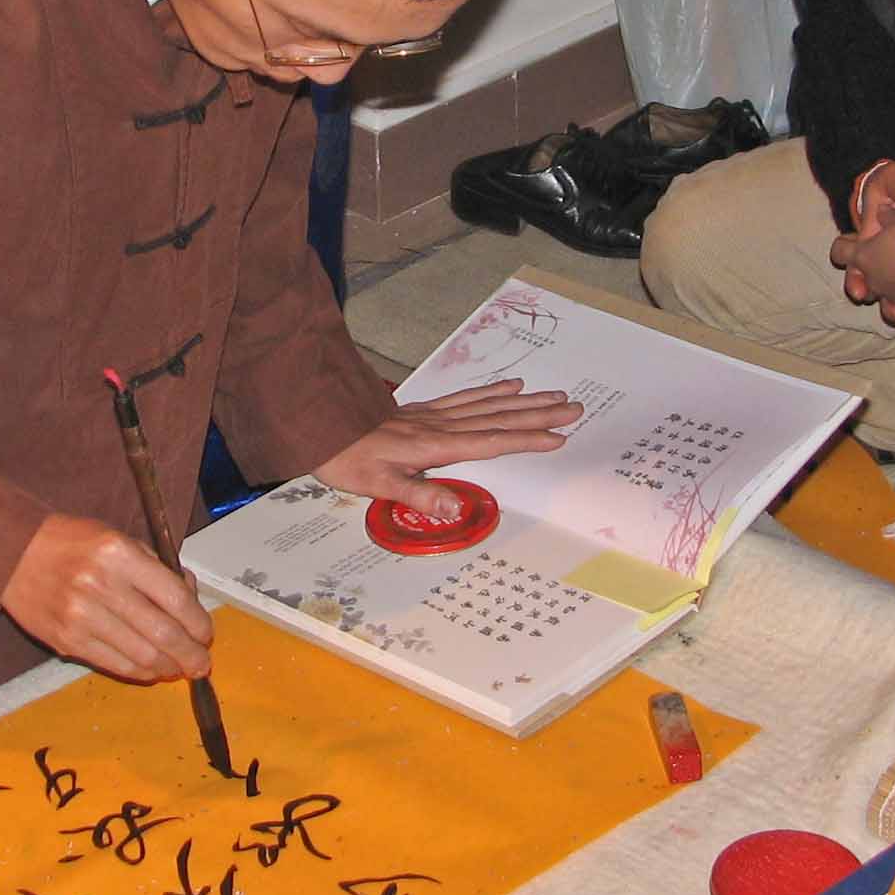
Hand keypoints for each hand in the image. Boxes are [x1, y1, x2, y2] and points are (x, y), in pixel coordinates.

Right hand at [1, 513, 213, 682]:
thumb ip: (154, 567)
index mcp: (118, 554)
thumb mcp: (117, 538)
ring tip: (180, 668)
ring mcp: (81, 617)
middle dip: (190, 654)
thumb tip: (190, 598)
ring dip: (168, 667)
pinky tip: (152, 670)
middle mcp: (101, 586)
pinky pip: (114, 664)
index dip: (198, 622)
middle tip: (201, 663)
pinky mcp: (66, 641)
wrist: (9, 553)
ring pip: (141, 656)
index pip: (174, 598)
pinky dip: (139, 671)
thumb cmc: (69, 542)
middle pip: (162, 633)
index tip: (206, 633)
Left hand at [312, 378, 581, 517]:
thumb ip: (418, 495)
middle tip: (574, 407)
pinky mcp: (423, 412)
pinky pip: (467, 397)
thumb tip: (455, 508)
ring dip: (524, 401)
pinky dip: (492, 392)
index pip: (491, 443)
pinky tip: (509, 387)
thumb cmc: (345, 457)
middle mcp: (440, 427)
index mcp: (435, 447)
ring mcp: (433, 416)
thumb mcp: (377, 485)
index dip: (526, 439)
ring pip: (488, 405)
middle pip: (499, 418)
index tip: (558, 437)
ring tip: (554, 394)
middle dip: (538, 414)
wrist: (319, 423)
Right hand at [833, 160, 894, 327]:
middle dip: (859, 287)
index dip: (846, 254)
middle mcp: (873, 259)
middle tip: (864, 293)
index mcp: (864, 237)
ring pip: (883, 296)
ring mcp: (894, 270)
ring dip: (888, 306)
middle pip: (858, 280)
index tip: (856, 258)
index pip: (844, 249)